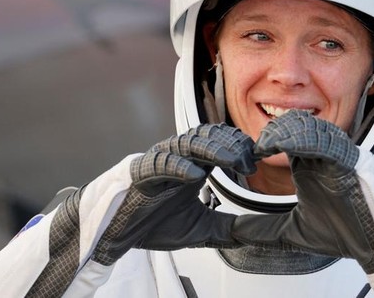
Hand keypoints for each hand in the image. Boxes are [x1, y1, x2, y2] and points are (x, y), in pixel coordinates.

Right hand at [94, 123, 255, 260]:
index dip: (238, 146)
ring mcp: (158, 163)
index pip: (218, 142)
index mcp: (192, 165)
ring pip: (186, 144)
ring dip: (211, 149)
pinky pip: (159, 163)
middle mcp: (177, 158)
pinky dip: (177, 166)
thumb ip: (224, 226)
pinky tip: (195, 175)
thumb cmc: (153, 224)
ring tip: (232, 160)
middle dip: (230, 145)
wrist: (117, 236)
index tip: (255, 161)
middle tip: (248, 161)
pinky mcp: (139, 174)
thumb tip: (252, 233)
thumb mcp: (200, 229)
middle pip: (206, 137)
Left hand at [231, 110, 373, 295]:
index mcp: (310, 164)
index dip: (263, 141)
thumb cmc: (347, 229)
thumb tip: (235, 232)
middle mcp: (323, 154)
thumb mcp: (293, 230)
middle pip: (294, 125)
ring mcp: (337, 154)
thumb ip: (263, 228)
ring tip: (264, 144)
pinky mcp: (348, 160)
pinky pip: (325, 140)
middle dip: (270, 132)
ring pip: (309, 126)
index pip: (284, 137)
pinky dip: (303, 139)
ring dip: (283, 132)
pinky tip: (284, 145)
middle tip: (252, 148)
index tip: (246, 157)